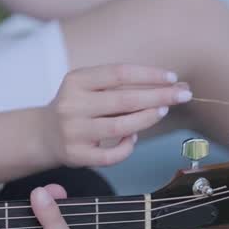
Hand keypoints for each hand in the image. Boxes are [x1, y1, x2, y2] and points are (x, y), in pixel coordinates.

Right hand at [38, 63, 190, 166]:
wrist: (45, 133)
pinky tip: (133, 137)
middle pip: (123, 99)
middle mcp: (71, 105)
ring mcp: (73, 131)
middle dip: (158, 96)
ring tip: (162, 111)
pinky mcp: (76, 155)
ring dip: (147, 119)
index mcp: (75, 81)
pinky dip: (128, 147)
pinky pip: (112, 155)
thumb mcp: (88, 88)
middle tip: (183, 94)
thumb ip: (121, 86)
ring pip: (120, 127)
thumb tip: (171, 84)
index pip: (118, 73)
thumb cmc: (78, 106)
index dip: (148, 75)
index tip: (172, 77)